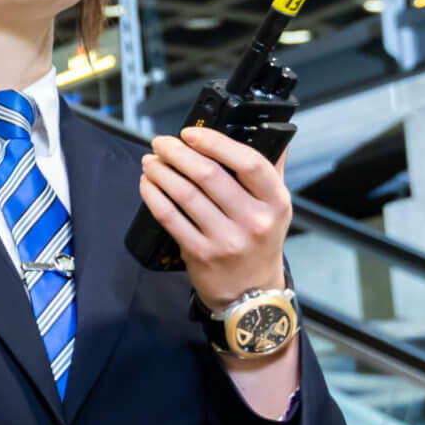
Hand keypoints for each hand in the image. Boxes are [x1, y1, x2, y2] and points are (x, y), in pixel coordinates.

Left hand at [140, 125, 290, 312]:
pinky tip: (148, 184)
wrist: (251, 293)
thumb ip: (271, 170)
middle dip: (177, 153)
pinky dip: (153, 195)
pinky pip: (169, 217)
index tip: (191, 133)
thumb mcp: (276, 207)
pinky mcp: (200, 253)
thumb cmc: (260, 241)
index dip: (215, 143)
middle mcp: (254, 220)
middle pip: (208, 175)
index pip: (249, 162)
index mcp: (275, 202)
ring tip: (151, 162)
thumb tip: (266, 131)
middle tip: (161, 144)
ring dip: (160, 172)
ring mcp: (226, 239)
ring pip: (184, 194)